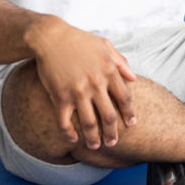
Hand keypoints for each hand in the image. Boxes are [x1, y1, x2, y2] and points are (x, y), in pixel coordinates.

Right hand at [31, 21, 136, 150]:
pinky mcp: (60, 96)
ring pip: (89, 123)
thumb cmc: (79, 40)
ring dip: (94, 138)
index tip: (131, 124)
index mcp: (108, 71)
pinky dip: (69, 133)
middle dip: (113, 133)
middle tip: (113, 142)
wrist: (50, 37)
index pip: (124, 98)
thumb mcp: (105, 46)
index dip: (129, 114)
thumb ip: (121, 62)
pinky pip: (65, 122)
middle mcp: (95, 84)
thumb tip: (134, 78)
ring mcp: (77, 92)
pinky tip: (73, 139)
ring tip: (96, 146)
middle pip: (109, 116)